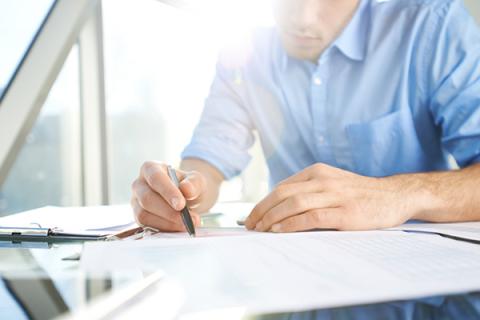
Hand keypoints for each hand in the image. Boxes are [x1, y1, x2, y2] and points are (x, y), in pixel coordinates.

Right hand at [131, 161, 206, 231]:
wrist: (187, 199)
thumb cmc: (189, 186)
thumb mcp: (197, 181)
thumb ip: (194, 183)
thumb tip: (186, 189)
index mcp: (150, 168)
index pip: (155, 178)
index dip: (167, 191)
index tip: (181, 204)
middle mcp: (139, 184)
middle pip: (147, 198)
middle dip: (168, 211)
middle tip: (189, 218)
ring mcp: (136, 201)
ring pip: (144, 214)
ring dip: (168, 222)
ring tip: (188, 224)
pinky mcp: (139, 217)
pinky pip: (147, 226)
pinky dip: (165, 229)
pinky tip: (179, 227)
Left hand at [245, 163, 417, 231]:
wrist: (395, 196)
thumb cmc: (361, 194)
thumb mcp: (333, 184)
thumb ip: (310, 191)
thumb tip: (281, 209)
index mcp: (317, 172)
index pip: (282, 187)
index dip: (264, 202)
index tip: (253, 215)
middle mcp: (323, 180)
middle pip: (283, 193)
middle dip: (261, 210)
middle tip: (250, 225)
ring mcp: (334, 195)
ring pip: (293, 203)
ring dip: (272, 217)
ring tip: (260, 230)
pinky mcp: (345, 212)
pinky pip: (311, 217)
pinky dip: (291, 224)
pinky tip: (279, 231)